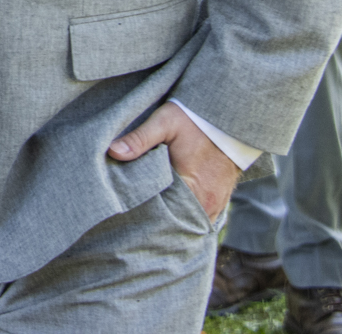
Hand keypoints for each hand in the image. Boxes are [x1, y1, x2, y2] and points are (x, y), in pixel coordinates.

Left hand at [108, 101, 239, 219]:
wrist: (228, 118)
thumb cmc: (195, 120)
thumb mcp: (164, 122)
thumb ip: (139, 139)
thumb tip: (113, 152)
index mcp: (191, 186)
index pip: (163, 213)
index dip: (144, 213)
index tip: (127, 213)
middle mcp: (206, 202)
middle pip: (175, 222)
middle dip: (156, 222)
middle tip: (135, 220)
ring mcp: (215, 205)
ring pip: (189, 223)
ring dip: (173, 221)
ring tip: (151, 220)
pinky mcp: (220, 202)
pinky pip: (201, 219)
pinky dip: (187, 218)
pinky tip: (172, 215)